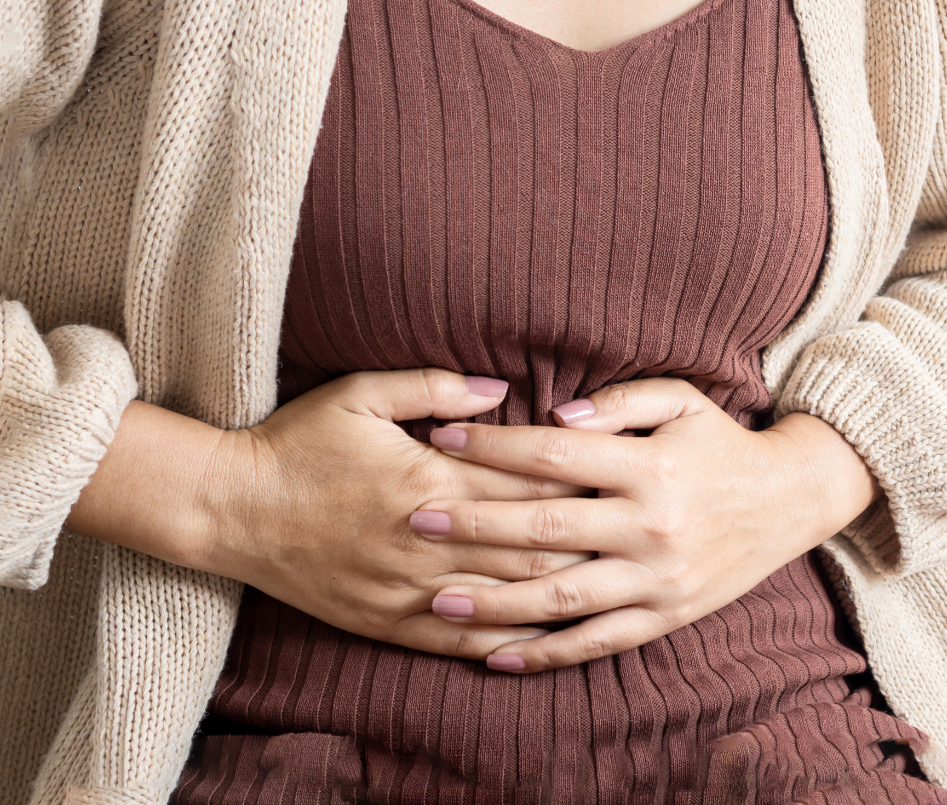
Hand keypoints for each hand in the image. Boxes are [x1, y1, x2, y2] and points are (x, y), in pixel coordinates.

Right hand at [70, 369, 589, 658]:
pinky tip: (546, 637)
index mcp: (428, 480)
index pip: (525, 485)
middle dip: (586, 538)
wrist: (234, 509)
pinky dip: (509, 641)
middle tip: (631, 529)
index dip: (578, 482)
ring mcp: (409, 590)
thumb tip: (499, 389)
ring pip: (506, 600)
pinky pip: (462, 641)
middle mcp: (427, 542)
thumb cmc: (299, 443)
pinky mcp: (389, 622)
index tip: (617, 475)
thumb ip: (433, 387)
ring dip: (562, 592)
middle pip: (530, 545)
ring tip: (611, 582)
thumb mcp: (360, 395)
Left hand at [409, 377, 880, 671]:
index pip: (553, 453)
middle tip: (415, 520)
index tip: (442, 437)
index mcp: (650, 466)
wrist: (790, 500)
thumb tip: (554, 413)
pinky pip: (597, 643)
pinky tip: (495, 656)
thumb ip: (619, 401)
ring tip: (437, 600)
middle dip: (474, 524)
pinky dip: (545, 654)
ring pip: (563, 597)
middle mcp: (651, 526)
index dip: (493, 444)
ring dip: (495, 602)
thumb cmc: (721, 441)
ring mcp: (658, 580)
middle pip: (546, 527)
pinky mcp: (666, 616)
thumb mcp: (681, 400)